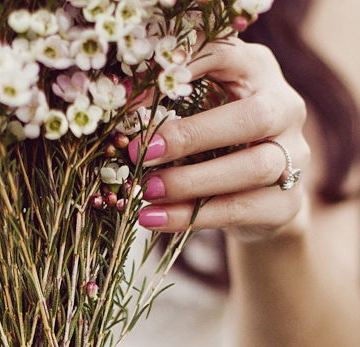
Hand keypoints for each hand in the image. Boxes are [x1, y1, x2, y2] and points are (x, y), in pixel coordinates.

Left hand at [136, 38, 309, 242]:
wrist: (260, 202)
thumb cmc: (219, 145)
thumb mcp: (200, 112)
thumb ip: (172, 104)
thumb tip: (125, 114)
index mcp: (258, 72)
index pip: (229, 55)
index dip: (188, 70)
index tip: (142, 95)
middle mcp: (285, 109)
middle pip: (253, 117)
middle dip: (192, 136)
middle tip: (142, 153)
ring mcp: (294, 158)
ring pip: (253, 168)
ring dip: (191, 182)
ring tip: (147, 192)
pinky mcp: (285, 203)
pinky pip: (239, 210)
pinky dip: (192, 216)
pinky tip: (155, 219)